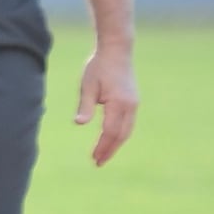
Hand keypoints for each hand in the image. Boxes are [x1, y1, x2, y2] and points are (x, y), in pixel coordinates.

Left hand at [73, 47, 138, 165]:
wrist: (117, 51)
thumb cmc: (98, 67)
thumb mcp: (87, 85)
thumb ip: (85, 105)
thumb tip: (79, 123)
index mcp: (119, 103)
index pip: (110, 132)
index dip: (103, 147)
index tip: (94, 158)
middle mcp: (130, 106)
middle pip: (121, 135)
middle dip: (110, 150)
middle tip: (98, 162)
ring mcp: (134, 104)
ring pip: (127, 130)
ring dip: (116, 144)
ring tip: (103, 155)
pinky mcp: (133, 101)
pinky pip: (128, 123)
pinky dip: (120, 134)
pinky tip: (111, 139)